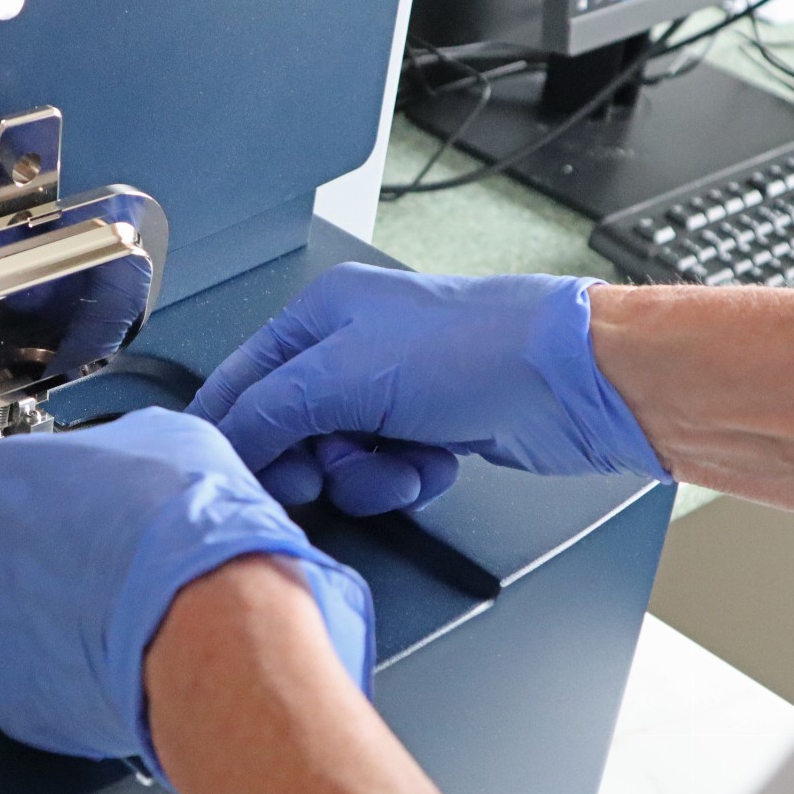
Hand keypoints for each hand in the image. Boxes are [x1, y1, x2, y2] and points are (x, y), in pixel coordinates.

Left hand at [0, 407, 373, 777]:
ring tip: (125, 621)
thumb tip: (131, 460)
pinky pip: (39, 681)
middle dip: (59, 564)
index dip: (72, 499)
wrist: (210, 622)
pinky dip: (74, 678)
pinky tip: (120, 662)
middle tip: (117, 571)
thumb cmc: (189, 531)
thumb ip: (120, 447)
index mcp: (4, 475)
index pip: (21, 480)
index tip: (103, 515)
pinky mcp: (11, 698)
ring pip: (20, 621)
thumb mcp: (172, 438)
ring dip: (62, 621)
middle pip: (11, 554)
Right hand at [188, 265, 667, 515]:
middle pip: (289, 430)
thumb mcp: (342, 375)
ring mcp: (393, 392)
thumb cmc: (473, 349)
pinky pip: (385, 474)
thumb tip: (224, 444)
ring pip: (338, 462)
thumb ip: (267, 411)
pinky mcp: (428, 430)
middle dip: (311, 461)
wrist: (570, 381)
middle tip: (320, 473)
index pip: (243, 379)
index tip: (223, 474)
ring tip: (398, 463)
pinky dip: (406, 478)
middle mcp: (353, 348)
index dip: (230, 430)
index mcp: (322, 314)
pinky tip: (434, 462)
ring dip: (366, 477)